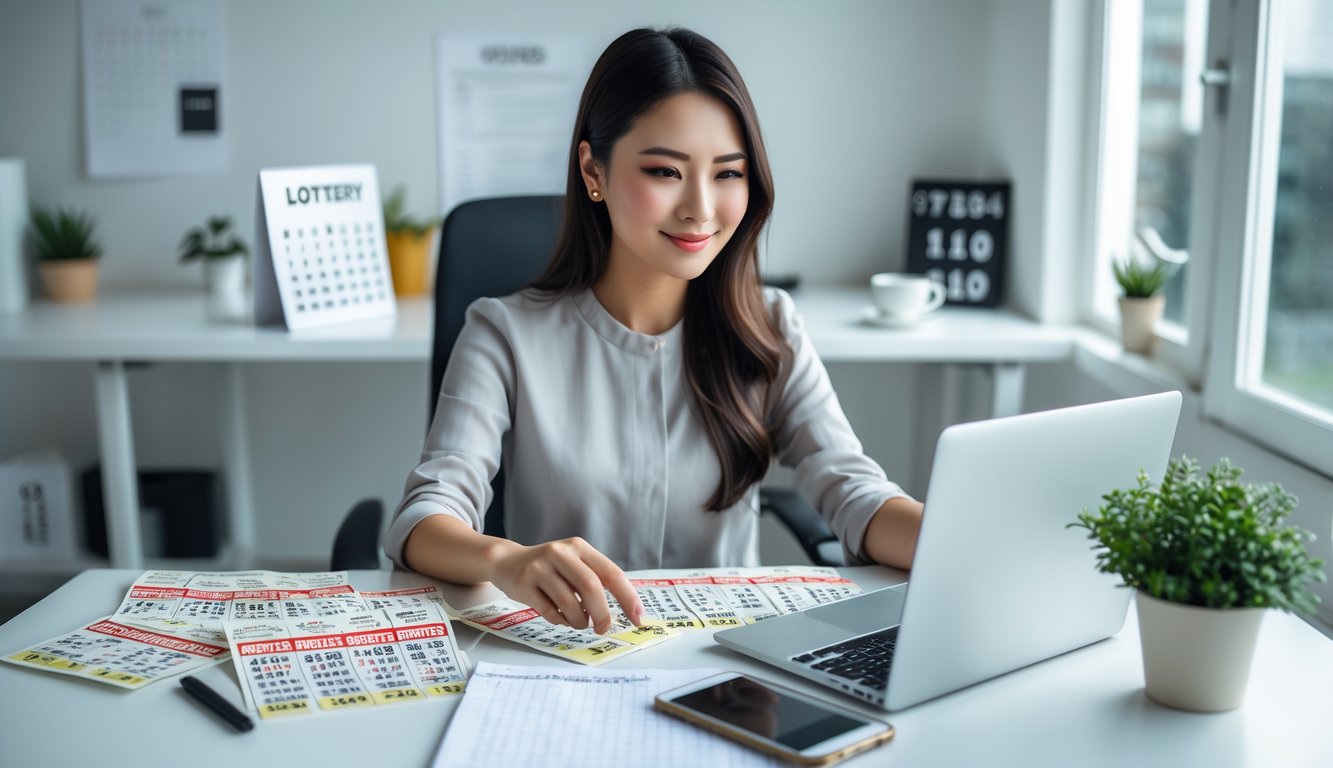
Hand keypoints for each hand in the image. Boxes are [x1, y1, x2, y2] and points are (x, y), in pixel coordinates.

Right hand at [488, 536, 643, 633]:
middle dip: (602, 613)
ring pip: (569, 602)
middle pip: (591, 587)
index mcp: (579, 547)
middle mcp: (560, 553)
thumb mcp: (573, 563)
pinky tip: (561, 619)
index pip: (611, 573)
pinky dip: (560, 621)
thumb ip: (595, 579)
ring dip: (579, 620)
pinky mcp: (524, 583)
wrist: (506, 562)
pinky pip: (549, 611)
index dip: (627, 597)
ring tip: (579, 623)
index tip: (638, 618)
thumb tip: (626, 609)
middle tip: (603, 628)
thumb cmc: (550, 568)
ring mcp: (540, 567)